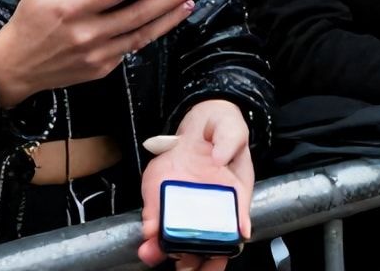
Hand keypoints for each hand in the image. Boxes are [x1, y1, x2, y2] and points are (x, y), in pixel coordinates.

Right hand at [0, 0, 199, 107]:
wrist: (14, 67)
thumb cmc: (29, 20)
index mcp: (71, 9)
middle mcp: (87, 33)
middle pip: (138, 13)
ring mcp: (97, 55)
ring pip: (142, 35)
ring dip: (169, 18)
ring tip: (188, 2)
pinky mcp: (101, 69)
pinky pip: (131, 48)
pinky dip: (150, 33)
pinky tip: (164, 20)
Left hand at [138, 104, 254, 270]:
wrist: (196, 124)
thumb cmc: (221, 129)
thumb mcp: (231, 128)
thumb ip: (230, 141)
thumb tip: (222, 159)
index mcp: (233, 196)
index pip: (233, 226)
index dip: (228, 244)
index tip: (222, 252)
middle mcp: (207, 208)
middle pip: (205, 243)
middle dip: (195, 260)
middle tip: (186, 267)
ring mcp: (182, 206)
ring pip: (177, 238)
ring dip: (166, 250)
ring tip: (155, 253)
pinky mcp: (160, 199)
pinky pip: (154, 220)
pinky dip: (150, 230)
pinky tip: (147, 234)